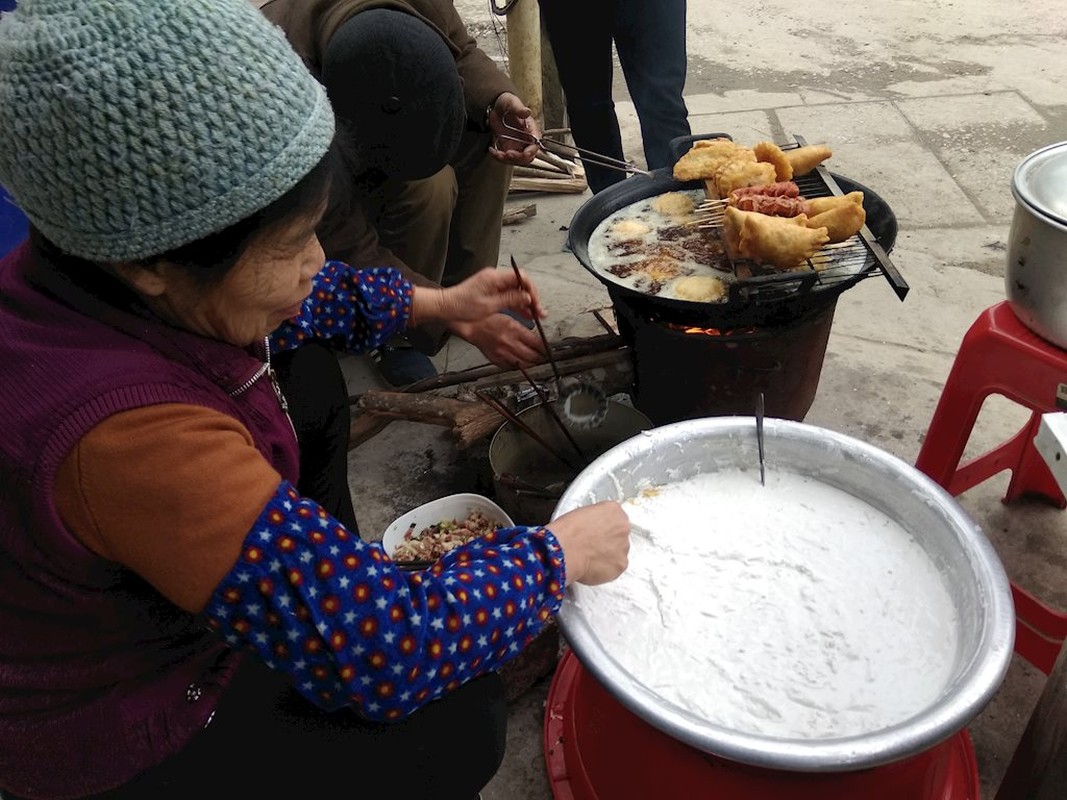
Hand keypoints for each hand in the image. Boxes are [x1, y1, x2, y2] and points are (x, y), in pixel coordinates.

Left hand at [412, 266, 545, 324]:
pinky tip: (525, 314)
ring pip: (516, 290)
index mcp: (495, 277)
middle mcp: (495, 277)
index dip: (531, 290)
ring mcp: (493, 283)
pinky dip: (517, 303)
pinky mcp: (491, 290)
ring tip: (536, 315)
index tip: (536, 303)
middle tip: (539, 312)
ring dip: (526, 302)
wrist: (446, 307)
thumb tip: (527, 297)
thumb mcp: (489, 306)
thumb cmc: (462, 306)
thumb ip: (510, 300)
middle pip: (520, 283)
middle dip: (532, 297)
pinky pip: (509, 295)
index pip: (521, 277)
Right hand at [448, 313, 545, 368]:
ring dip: (532, 363)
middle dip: (541, 357)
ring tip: (535, 360)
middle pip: (533, 357)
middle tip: (543, 355)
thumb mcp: (509, 317)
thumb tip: (536, 336)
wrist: (471, 326)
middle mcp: (509, 343)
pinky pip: (512, 367)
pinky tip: (520, 362)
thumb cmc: (488, 319)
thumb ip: (523, 327)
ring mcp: (502, 353)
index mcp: (514, 330)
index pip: (537, 344)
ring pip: (524, 365)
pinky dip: (519, 366)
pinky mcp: (496, 359)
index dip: (545, 348)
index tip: (547, 348)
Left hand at [488, 92, 539, 165]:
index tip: (524, 154)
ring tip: (497, 153)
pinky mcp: (507, 148)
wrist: (495, 107)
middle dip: (517, 159)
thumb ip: (518, 108)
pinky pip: (504, 158)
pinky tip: (492, 150)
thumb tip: (527, 112)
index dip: (530, 152)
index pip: (535, 146)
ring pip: (515, 160)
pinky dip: (498, 158)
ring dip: (506, 160)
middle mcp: (525, 140)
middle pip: (526, 158)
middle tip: (507, 154)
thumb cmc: (506, 103)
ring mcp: (516, 145)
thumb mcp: (511, 102)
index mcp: (531, 130)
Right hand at [548, 501, 630, 585]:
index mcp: (613, 510)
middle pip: (619, 534)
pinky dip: (606, 568)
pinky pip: (616, 567)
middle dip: (609, 540)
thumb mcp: (581, 513)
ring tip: (590, 556)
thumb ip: (595, 518)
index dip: (604, 525)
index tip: (597, 531)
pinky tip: (593, 566)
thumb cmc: (566, 533)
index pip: (615, 516)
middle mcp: (623, 527)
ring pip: (619, 551)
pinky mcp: (621, 565)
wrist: (564, 551)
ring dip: (609, 554)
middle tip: (593, 545)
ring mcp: (624, 547)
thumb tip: (595, 527)